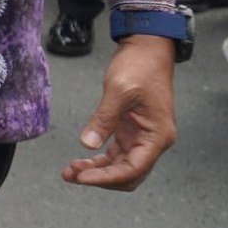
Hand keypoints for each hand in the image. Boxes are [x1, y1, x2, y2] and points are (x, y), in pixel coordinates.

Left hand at [63, 36, 177, 190]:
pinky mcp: (131, 130)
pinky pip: (116, 153)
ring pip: (120, 165)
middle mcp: (153, 141)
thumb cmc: (139, 66)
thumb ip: (104, 119)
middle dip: (100, 178)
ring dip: (97, 171)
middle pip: (128, 174)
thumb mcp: (118, 91)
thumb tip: (87, 144)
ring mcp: (143, 137)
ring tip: (69, 171)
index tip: (81, 178)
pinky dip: (100, 159)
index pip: (133, 169)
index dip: (106, 177)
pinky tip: (81, 161)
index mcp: (157, 136)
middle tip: (71, 175)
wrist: (147, 48)